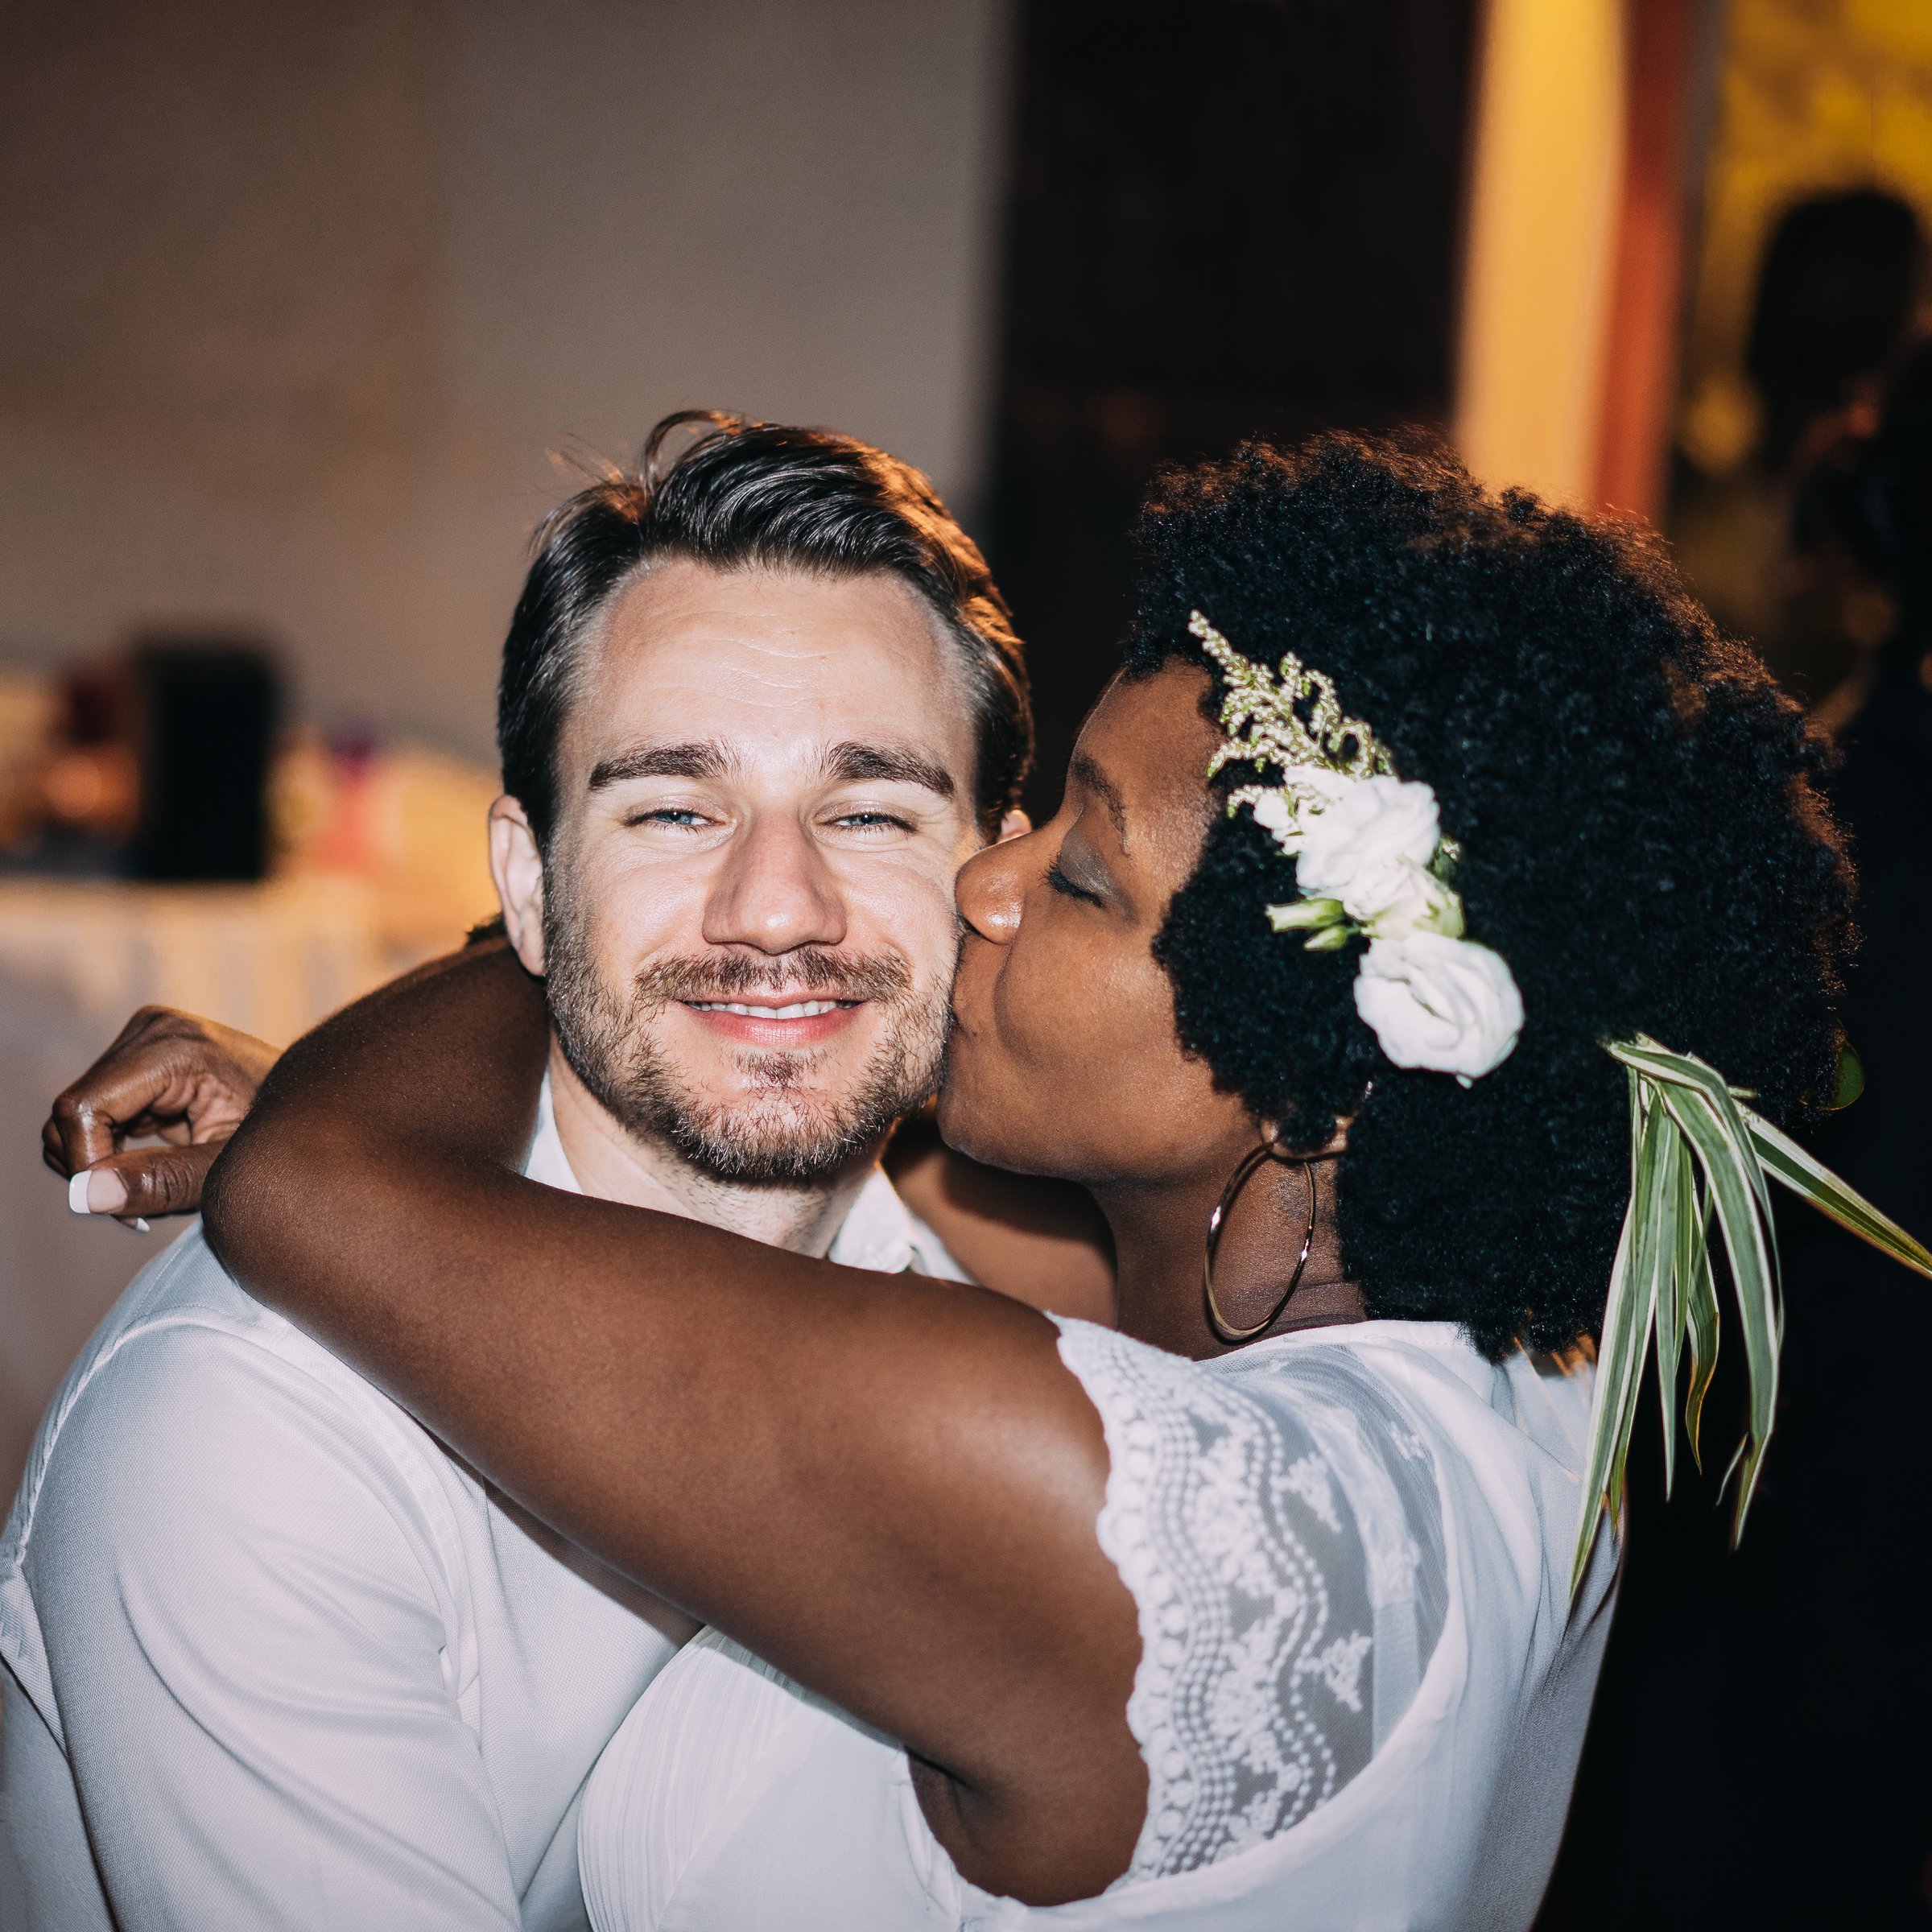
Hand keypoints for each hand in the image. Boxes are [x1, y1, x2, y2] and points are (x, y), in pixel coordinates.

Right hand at [42, 1007, 281, 1222]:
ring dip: (103, 1163)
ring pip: (77, 1117)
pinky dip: (113, 1150)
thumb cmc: (281, 1136)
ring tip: (161, 1184)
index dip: (87, 1166)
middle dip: (96, 1169)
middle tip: (144, 1208)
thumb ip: (161, 1182)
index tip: (123, 1211)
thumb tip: (86, 1195)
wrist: (318, 1105)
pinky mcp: (140, 1057)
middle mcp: (152, 1031)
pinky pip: (96, 1114)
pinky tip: (158, 1165)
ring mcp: (145, 1040)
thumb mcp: (227, 1168)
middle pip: (73, 1113)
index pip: (83, 1110)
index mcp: (174, 1046)